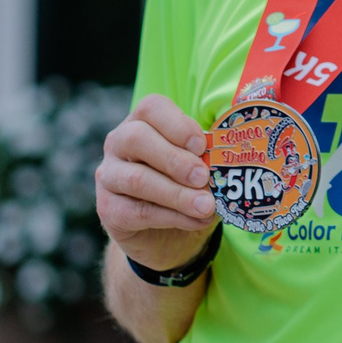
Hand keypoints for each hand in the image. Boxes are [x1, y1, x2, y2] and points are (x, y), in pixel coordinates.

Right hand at [95, 94, 218, 271]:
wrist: (168, 234)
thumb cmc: (188, 187)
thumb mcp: (202, 167)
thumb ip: (209, 159)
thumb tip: (232, 163)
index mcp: (143, 122)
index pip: (152, 108)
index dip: (177, 124)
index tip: (201, 145)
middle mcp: (119, 143)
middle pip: (137, 139)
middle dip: (175, 159)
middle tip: (203, 177)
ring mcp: (109, 175)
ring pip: (137, 179)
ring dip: (177, 194)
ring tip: (206, 206)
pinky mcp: (109, 209)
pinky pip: (138, 211)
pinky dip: (172, 217)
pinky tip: (196, 220)